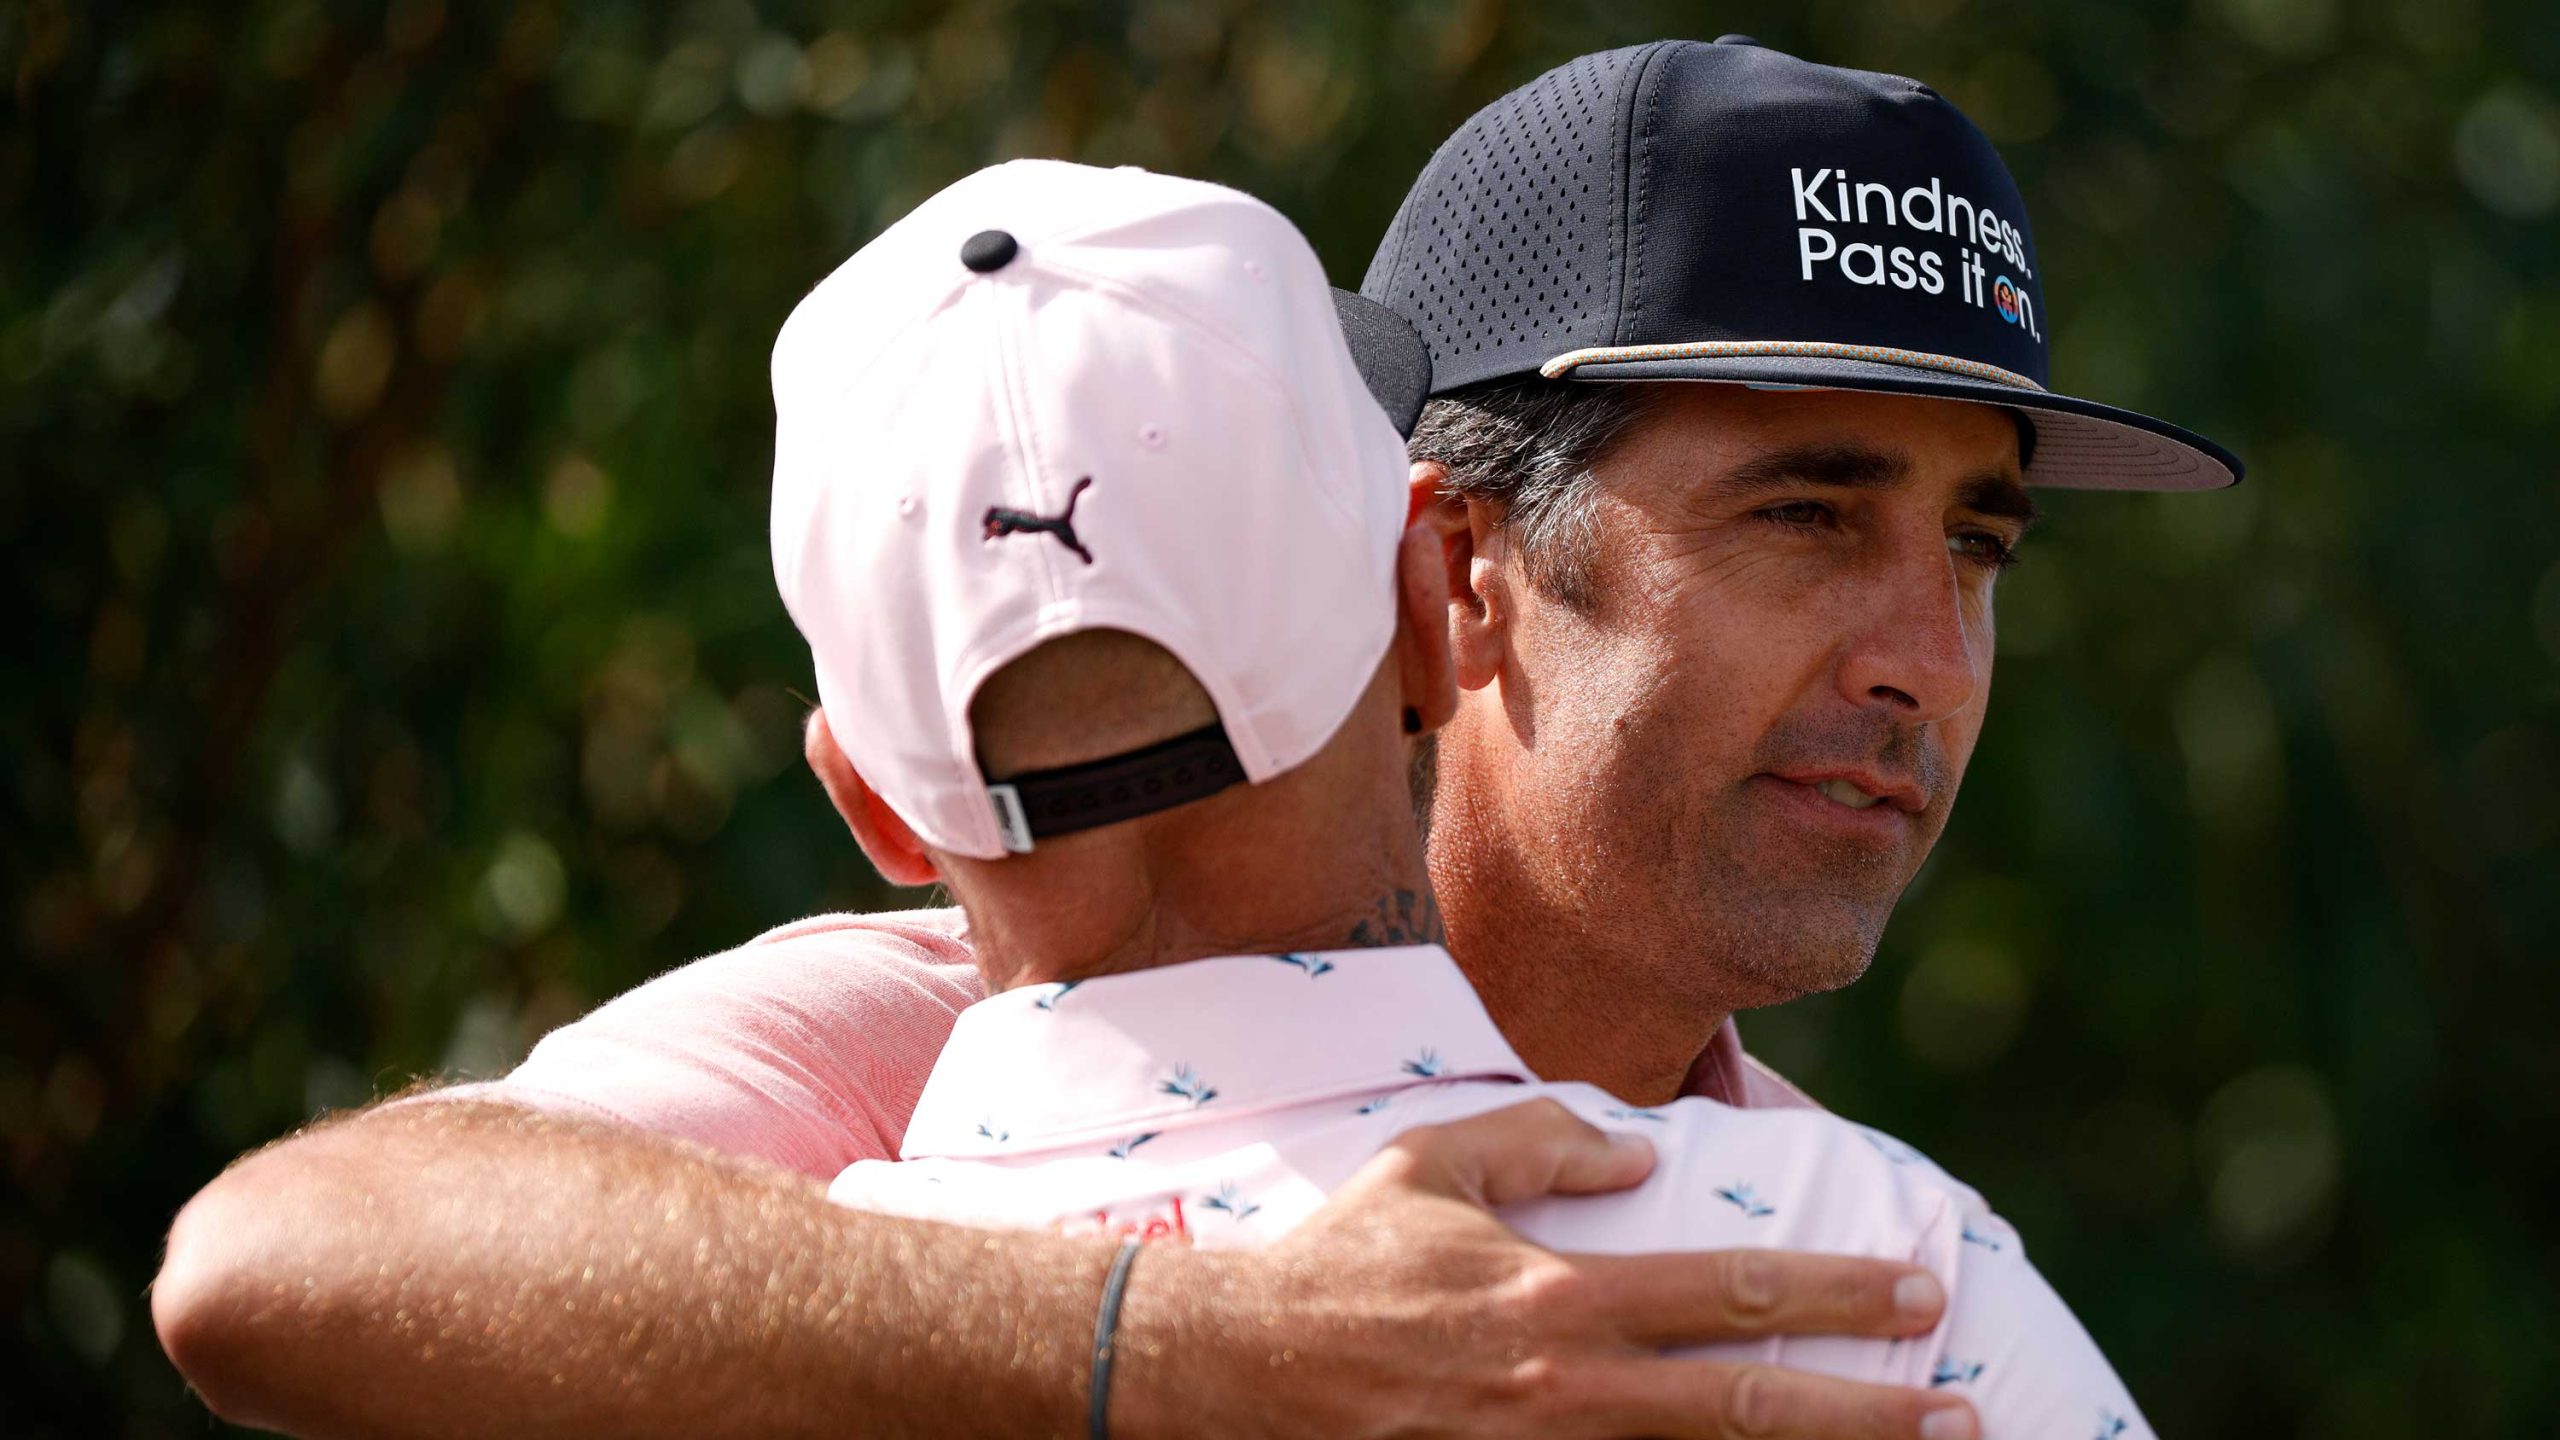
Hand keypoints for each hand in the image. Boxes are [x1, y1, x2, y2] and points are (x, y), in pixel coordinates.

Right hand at [1112, 1098, 1974, 1439]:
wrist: (1246, 1371)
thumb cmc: (1346, 1258)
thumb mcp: (1434, 1161)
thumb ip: (1545, 1142)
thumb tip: (1643, 1152)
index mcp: (1559, 1294)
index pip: (1727, 1290)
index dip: (1835, 1293)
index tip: (1918, 1290)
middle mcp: (1569, 1387)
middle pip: (1746, 1407)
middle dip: (1867, 1413)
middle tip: (1964, 1413)